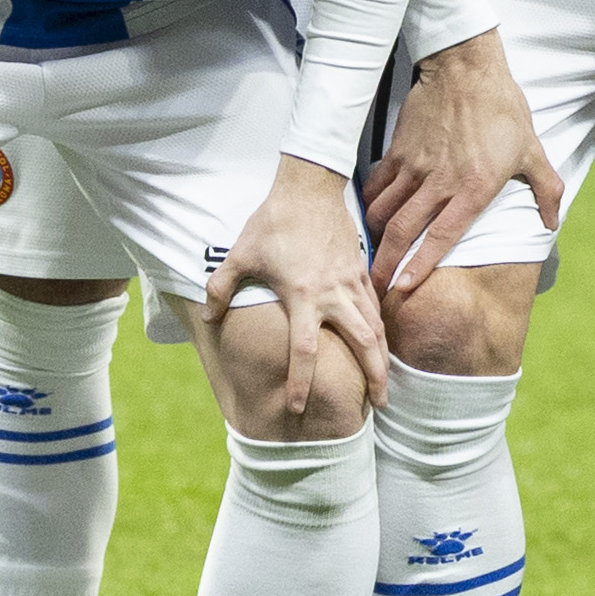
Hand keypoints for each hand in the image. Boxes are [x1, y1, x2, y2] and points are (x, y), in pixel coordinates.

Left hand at [211, 153, 390, 397]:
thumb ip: (220, 289)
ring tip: (386, 383)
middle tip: (377, 406)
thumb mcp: (239, 255)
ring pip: (378, 327)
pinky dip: (382, 329)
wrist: (309, 188)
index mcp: (303, 295)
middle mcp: (334, 294)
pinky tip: (381, 343)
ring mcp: (352, 282)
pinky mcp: (361, 270)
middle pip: (363, 344)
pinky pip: (376, 307)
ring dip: (384, 358)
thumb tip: (208, 317)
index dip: (301, 381)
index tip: (299, 407)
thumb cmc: (273, 222)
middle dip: (373, 377)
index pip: (306, 350)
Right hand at [366, 31, 566, 295]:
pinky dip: (370, 205)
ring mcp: (414, 167)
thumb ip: (546, 190)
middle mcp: (439, 181)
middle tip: (375, 288)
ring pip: (384, 211)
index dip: (421, 265)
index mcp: (473, 187)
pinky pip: (376, 186)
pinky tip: (370, 217)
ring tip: (372, 258)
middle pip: (404, 232)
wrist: (467, 69)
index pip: (442, 236)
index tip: (404, 290)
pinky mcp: (397, 151)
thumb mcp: (533, 150)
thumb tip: (552, 222)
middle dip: (386, 264)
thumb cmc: (503, 109)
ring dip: (375, 239)